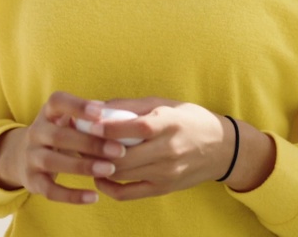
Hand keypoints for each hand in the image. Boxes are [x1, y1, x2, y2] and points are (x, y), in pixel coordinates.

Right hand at [0, 91, 127, 204]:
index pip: (57, 102)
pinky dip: (72, 196)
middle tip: (119, 150)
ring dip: (83, 166)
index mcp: (47, 113)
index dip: (77, 106)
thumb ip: (90, 118)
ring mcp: (30, 157)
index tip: (100, 112)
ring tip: (110, 170)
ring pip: (52, 161)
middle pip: (59, 136)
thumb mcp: (68, 120)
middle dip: (90, 143)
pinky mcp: (32, 180)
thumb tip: (123, 116)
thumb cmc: (60, 133)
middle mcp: (35, 132)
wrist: (22, 156)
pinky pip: (50, 190)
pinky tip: (94, 197)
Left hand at [92, 97, 232, 200]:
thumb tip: (98, 106)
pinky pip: (129, 193)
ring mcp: (166, 173)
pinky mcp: (163, 189)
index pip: (136, 128)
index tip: (87, 122)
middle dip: (95, 149)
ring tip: (81, 156)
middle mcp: (168, 150)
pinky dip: (109, 187)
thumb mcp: (165, 104)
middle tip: (75, 141)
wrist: (222, 148)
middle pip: (124, 155)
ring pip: (122, 173)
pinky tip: (98, 177)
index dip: (109, 127)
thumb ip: (131, 106)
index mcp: (169, 124)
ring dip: (97, 166)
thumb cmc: (189, 120)